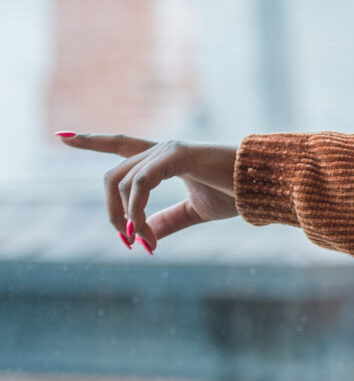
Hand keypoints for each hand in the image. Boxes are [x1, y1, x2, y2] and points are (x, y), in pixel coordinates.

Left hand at [58, 133, 239, 252]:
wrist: (263, 188)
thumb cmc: (237, 195)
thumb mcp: (195, 212)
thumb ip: (167, 220)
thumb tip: (143, 236)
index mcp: (165, 158)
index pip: (121, 145)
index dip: (92, 141)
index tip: (61, 136)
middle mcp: (161, 149)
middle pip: (113, 177)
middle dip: (111, 212)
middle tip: (128, 243)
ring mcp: (168, 150)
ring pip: (122, 183)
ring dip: (126, 218)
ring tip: (142, 244)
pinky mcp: (177, 155)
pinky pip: (141, 184)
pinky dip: (136, 210)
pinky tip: (144, 232)